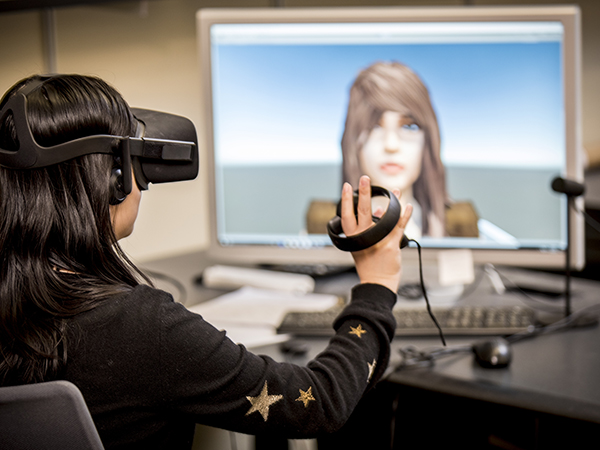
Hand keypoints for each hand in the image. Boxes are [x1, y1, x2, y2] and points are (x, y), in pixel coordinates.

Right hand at [340, 175, 412, 292]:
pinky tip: (408, 205)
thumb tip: (380, 210)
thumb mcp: (363, 245)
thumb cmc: (369, 262)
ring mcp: (378, 240)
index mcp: (353, 237)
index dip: (346, 200)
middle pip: (363, 210)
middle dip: (363, 192)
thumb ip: (370, 227)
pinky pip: (399, 226)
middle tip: (364, 178)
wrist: (377, 282)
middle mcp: (364, 237)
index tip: (347, 186)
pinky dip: (405, 215)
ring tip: (395, 189)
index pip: (347, 215)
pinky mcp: (391, 244)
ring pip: (385, 216)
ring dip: (392, 200)